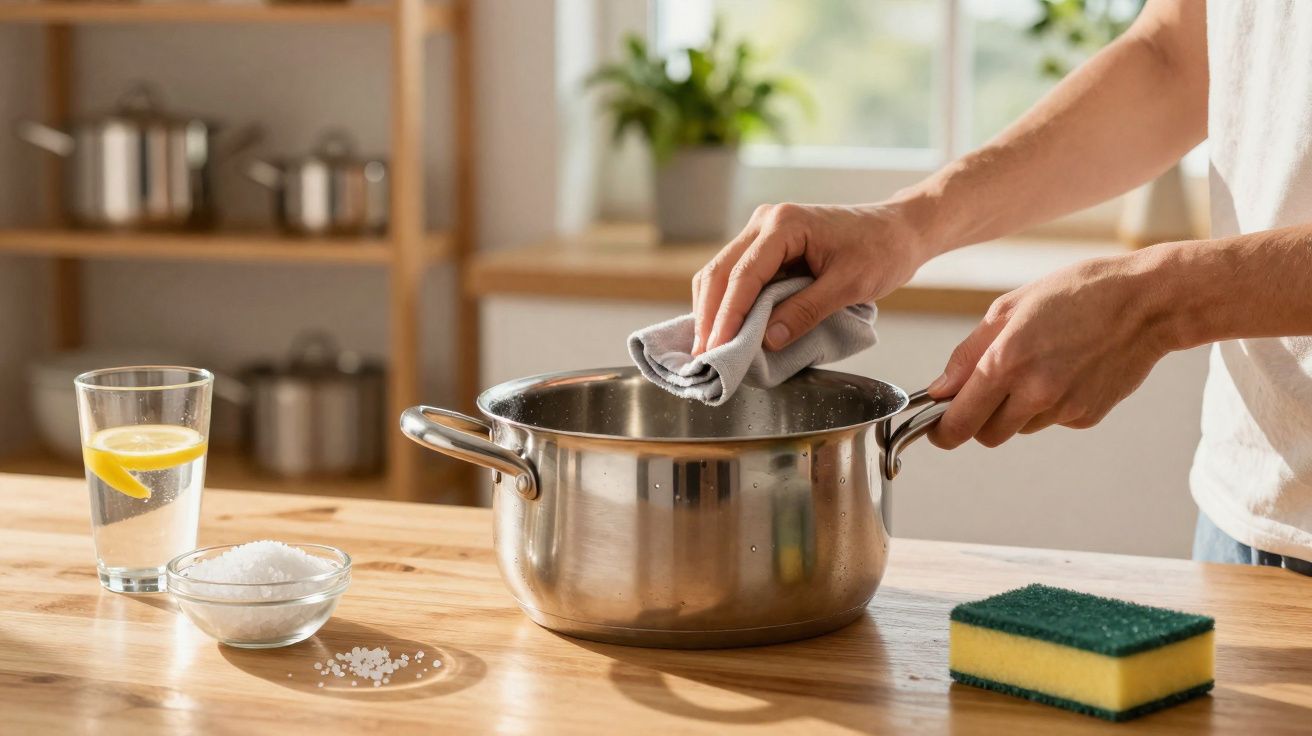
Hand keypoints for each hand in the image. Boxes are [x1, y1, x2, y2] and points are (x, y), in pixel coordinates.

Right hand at [691, 201, 932, 353]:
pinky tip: (723, 329)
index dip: (727, 316)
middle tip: (703, 357)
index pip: (743, 276)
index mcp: (784, 225)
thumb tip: (766, 340)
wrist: (899, 230)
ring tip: (709, 349)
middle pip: (719, 272)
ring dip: (712, 311)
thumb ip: (806, 311)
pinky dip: (726, 303)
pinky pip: (736, 276)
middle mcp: (765, 222)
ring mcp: (762, 232)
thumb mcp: (849, 285)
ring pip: (720, 274)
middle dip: (709, 317)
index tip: (717, 349)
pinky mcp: (767, 247)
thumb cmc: (882, 250)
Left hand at [926, 252, 1172, 447]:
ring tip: (1037, 366)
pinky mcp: (1088, 417)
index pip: (959, 424)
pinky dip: (1049, 405)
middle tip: (984, 392)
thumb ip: (968, 355)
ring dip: (1015, 410)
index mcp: (1006, 363)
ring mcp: (1064, 409)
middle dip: (977, 421)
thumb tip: (939, 389)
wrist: (1147, 303)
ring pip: (1019, 429)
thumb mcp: (1009, 308)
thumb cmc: (1076, 294)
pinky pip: (1051, 421)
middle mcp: (1034, 393)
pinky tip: (1066, 370)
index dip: (941, 431)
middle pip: (986, 436)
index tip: (936, 427)